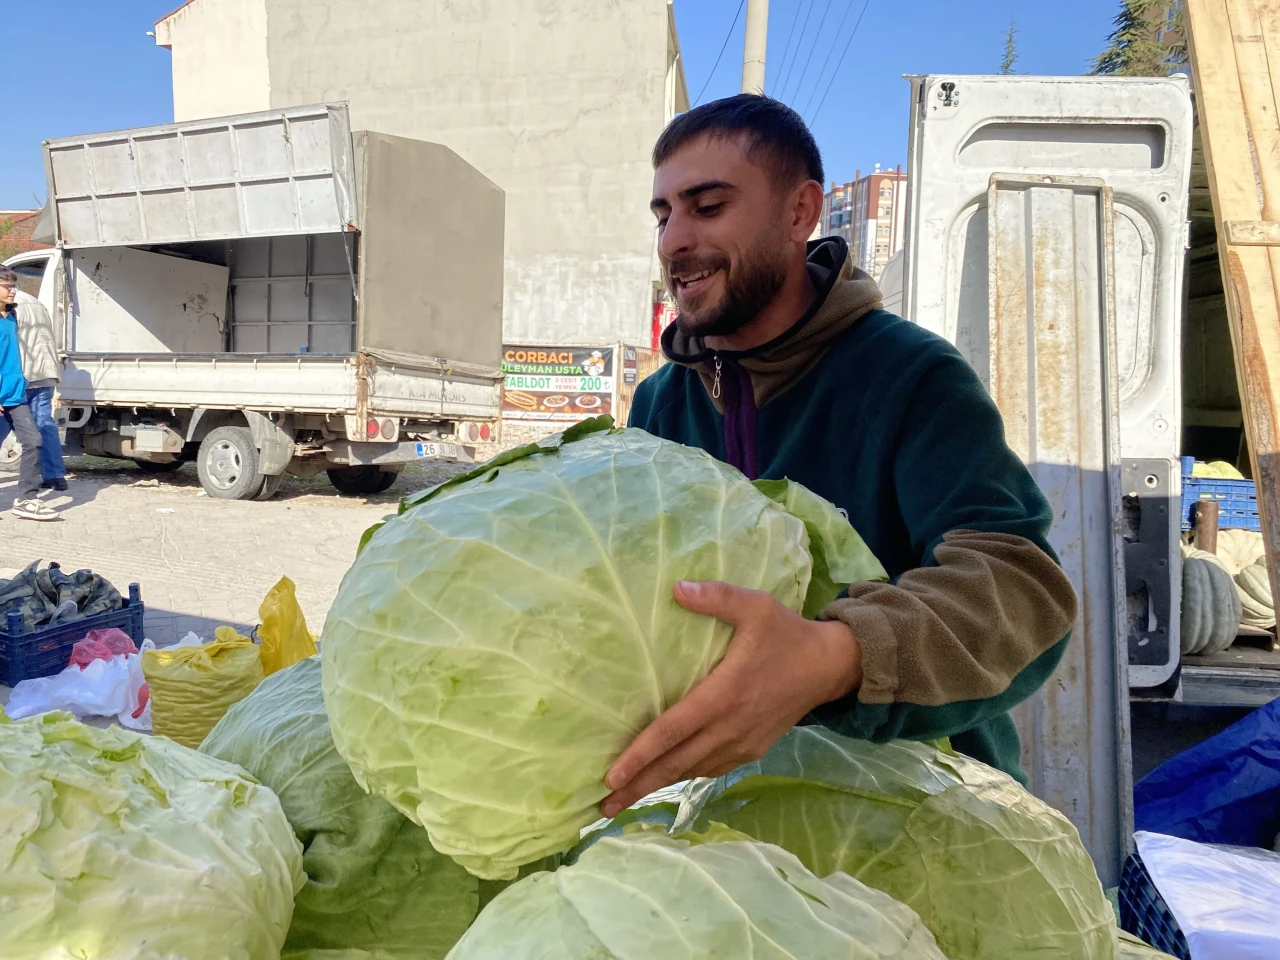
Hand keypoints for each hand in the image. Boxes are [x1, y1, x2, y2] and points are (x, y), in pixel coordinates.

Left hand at [600, 580, 861, 817]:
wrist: (829, 667)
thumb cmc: (786, 634)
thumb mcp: (755, 606)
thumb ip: (717, 597)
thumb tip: (676, 588)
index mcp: (725, 694)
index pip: (672, 731)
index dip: (640, 755)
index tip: (611, 776)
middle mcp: (730, 727)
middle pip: (675, 763)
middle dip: (637, 786)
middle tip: (602, 805)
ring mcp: (742, 743)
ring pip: (691, 770)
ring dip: (657, 785)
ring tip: (623, 800)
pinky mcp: (751, 750)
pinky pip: (710, 768)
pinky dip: (684, 776)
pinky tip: (664, 779)